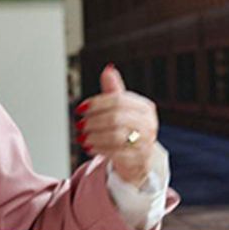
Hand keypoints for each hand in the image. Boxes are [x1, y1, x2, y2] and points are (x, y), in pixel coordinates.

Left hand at [75, 64, 159, 184]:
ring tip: (82, 137)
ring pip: (115, 136)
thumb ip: (113, 91)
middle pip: (116, 118)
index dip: (96, 103)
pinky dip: (99, 150)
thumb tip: (108, 69)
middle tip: (80, 125)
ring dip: (94, 137)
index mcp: (145, 107)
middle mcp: (148, 124)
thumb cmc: (128, 129)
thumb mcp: (122, 108)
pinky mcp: (139, 159)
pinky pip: (116, 153)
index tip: (80, 108)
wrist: (138, 158)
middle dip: (93, 121)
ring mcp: (146, 143)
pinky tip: (90, 147)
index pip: (118, 100)